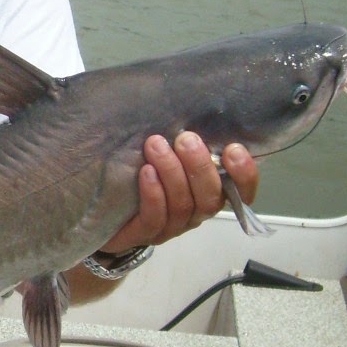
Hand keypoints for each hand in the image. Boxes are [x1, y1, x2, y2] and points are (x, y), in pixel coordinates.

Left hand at [102, 133, 258, 252]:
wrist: (102, 210)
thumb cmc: (141, 172)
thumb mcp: (167, 152)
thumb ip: (183, 142)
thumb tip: (191, 112)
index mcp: (207, 193)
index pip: (241, 192)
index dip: (244, 175)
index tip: (234, 149)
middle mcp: (194, 213)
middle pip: (209, 197)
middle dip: (200, 167)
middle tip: (186, 140)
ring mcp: (171, 227)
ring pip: (182, 205)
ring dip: (172, 172)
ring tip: (156, 145)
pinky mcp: (144, 234)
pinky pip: (155, 218)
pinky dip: (153, 193)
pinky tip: (146, 171)